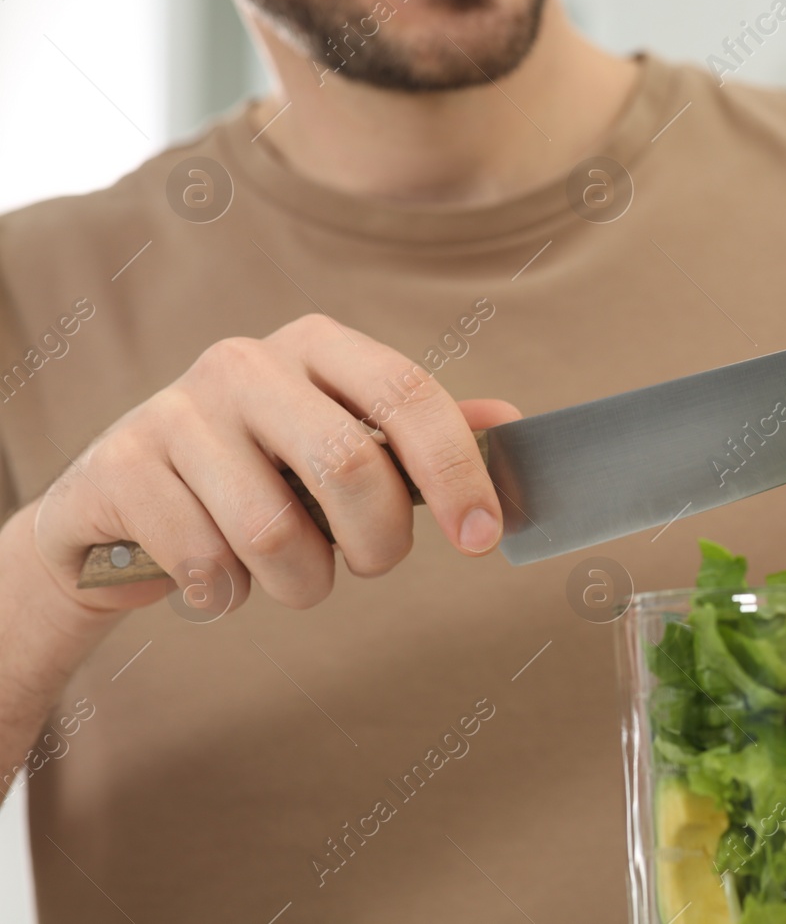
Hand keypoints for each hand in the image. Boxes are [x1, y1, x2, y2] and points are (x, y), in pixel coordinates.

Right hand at [29, 314, 519, 615]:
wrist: (119, 508)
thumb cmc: (259, 476)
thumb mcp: (342, 444)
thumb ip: (419, 437)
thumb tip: (512, 425)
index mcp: (316, 345)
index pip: (406, 393)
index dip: (455, 469)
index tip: (483, 537)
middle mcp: (244, 363)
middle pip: (348, 465)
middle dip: (378, 543)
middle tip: (369, 565)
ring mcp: (174, 410)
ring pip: (275, 532)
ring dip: (301, 583)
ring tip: (289, 576)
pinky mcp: (119, 468)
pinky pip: (206, 563)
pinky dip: (226, 595)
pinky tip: (215, 577)